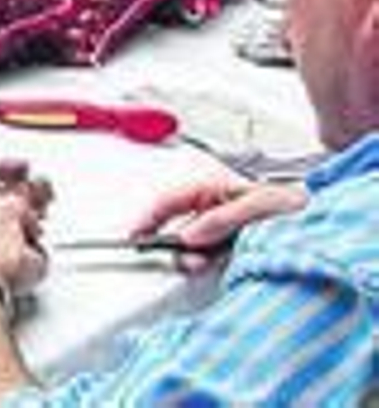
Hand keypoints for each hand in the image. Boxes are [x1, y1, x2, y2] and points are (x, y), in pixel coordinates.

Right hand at [130, 177, 307, 271]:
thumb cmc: (294, 203)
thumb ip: (222, 219)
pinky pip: (203, 253)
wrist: (318, 219)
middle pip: (173, 223)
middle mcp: (209, 204)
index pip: (167, 201)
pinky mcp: (225, 243)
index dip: (147, 218)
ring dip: (190, 256)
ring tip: (201, 264)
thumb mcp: (258, 205)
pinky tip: (211, 264)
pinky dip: (202, 262)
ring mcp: (216, 224)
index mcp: (212, 186)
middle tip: (178, 260)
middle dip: (171, 243)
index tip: (133, 237)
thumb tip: (189, 235)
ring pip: (187, 242)